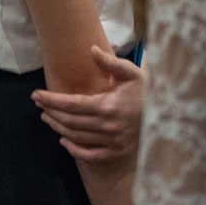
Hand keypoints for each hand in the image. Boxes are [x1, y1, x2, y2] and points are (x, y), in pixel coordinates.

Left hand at [32, 47, 142, 162]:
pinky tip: (64, 141)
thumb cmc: (147, 90)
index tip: (36, 95)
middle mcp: (108, 126)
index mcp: (108, 106)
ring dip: (58, 127)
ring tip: (46, 117)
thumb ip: (110, 62)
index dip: (51, 100)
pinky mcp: (117, 151)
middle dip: (50, 111)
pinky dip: (75, 150)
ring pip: (77, 136)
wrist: (169, 113)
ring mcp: (112, 141)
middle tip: (38, 104)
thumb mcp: (131, 72)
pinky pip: (91, 155)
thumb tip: (91, 49)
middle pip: (70, 121)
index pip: (71, 104)